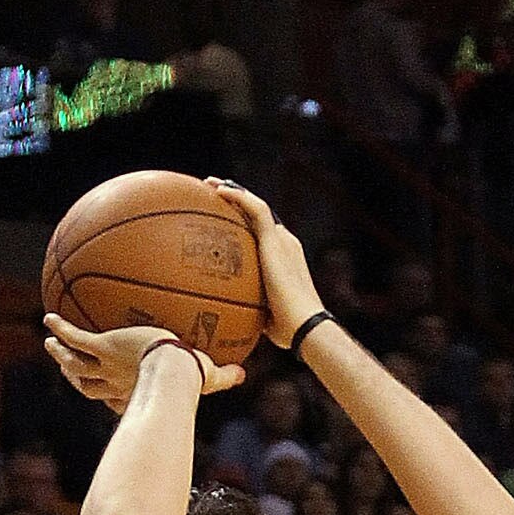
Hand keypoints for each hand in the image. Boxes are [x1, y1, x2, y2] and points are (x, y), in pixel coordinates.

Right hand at [41, 314, 244, 418]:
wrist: (173, 370)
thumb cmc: (191, 379)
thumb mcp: (210, 376)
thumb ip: (225, 376)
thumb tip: (243, 375)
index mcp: (136, 392)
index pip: (118, 398)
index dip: (111, 397)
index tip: (108, 394)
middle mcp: (117, 383)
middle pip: (88, 385)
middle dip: (76, 376)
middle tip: (66, 367)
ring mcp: (107, 366)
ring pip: (76, 365)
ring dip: (61, 355)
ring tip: (49, 344)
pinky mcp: (103, 347)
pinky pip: (77, 337)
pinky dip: (62, 329)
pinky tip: (49, 317)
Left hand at [207, 180, 320, 350]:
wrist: (303, 324)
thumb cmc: (287, 330)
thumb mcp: (263, 317)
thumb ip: (249, 311)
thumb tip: (228, 321)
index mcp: (283, 259)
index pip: (262, 234)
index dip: (244, 223)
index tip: (225, 221)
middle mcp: (284, 243)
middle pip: (257, 215)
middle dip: (235, 202)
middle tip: (213, 195)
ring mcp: (281, 239)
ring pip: (254, 205)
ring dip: (232, 192)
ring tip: (210, 185)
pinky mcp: (275, 239)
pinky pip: (254, 209)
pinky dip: (237, 197)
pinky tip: (218, 191)